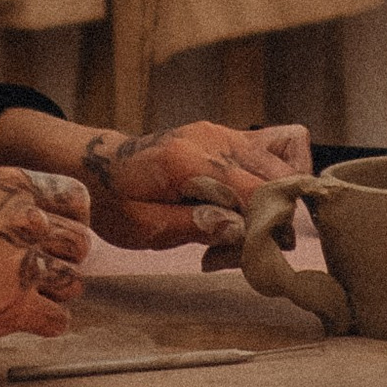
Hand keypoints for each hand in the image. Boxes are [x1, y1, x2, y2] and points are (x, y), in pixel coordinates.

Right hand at [0, 168, 91, 344]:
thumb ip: (4, 207)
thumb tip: (42, 225)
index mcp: (9, 187)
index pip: (75, 198)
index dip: (72, 220)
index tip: (58, 236)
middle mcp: (23, 220)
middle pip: (80, 243)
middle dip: (62, 259)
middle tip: (33, 270)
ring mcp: (23, 264)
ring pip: (73, 283)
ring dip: (52, 293)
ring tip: (16, 294)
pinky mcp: (17, 307)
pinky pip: (59, 320)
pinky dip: (42, 323)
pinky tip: (14, 315)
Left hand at [78, 120, 311, 252]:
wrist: (97, 168)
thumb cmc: (115, 201)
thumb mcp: (142, 226)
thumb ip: (192, 225)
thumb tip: (240, 229)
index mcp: (186, 160)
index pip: (255, 189)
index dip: (268, 225)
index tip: (258, 254)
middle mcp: (212, 137)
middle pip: (280, 175)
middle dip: (277, 217)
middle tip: (246, 247)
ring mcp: (224, 132)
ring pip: (288, 160)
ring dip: (280, 199)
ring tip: (247, 227)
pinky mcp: (230, 136)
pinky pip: (279, 149)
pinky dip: (279, 179)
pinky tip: (255, 204)